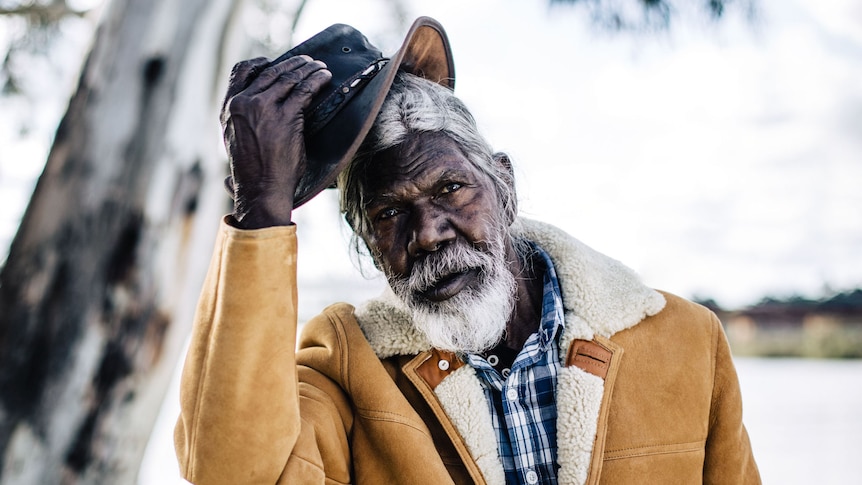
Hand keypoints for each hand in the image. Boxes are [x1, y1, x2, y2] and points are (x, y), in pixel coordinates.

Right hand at [220, 55, 330, 228]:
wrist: (260, 189)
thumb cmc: (252, 171)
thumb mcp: (235, 139)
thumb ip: (241, 120)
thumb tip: (252, 112)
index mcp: (228, 108)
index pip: (241, 71)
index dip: (261, 63)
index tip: (274, 62)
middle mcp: (243, 103)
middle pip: (271, 71)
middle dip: (292, 64)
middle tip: (307, 61)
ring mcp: (263, 108)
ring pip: (289, 77)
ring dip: (308, 69)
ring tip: (319, 68)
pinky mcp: (285, 116)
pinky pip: (305, 89)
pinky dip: (317, 80)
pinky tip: (325, 78)